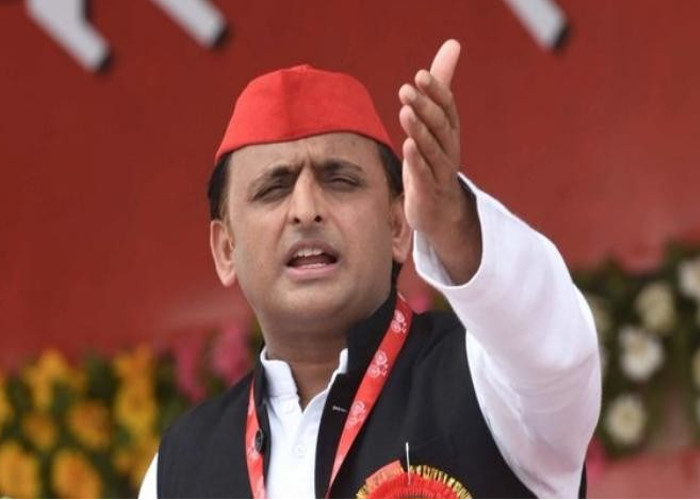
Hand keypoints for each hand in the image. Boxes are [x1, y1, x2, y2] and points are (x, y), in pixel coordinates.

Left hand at [398, 39, 481, 283]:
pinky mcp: (427, 191)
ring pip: (433, 150)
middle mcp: (449, 151)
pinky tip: (406, 147)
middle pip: (440, 127)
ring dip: (419, 130)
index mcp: (450, 133)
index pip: (447, 109)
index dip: (436, 92)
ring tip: (405, 112)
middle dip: (425, 107)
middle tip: (406, 90)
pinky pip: (424, 175)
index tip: (420, 75)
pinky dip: (417, 161)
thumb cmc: (433, 161)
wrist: (439, 210)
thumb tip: (452, 44)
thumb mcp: (435, 123)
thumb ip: (439, 88)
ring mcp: (439, 172)